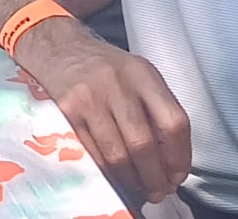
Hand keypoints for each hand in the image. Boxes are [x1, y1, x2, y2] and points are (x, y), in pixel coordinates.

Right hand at [15, 20, 189, 204]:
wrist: (58, 48)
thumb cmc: (104, 67)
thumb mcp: (137, 75)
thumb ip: (156, 110)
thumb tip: (170, 162)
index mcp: (142, 74)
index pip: (173, 122)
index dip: (179, 156)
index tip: (177, 174)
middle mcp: (117, 84)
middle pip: (144, 144)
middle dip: (154, 177)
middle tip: (158, 190)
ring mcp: (89, 98)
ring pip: (117, 156)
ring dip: (132, 181)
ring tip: (138, 188)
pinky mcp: (66, 112)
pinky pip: (92, 154)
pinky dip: (107, 173)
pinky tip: (115, 176)